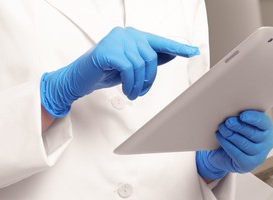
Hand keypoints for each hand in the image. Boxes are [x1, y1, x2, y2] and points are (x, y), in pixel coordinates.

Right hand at [40, 27, 199, 117]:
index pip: (160, 41)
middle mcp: (126, 33)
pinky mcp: (108, 50)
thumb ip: (150, 59)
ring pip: (141, 65)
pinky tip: (127, 91)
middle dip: (150, 78)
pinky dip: (131, 84)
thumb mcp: (133, 66)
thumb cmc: (106, 72)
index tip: (193, 51)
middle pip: (152, 57)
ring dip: (139, 84)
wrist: (79, 79)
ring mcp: (116, 40)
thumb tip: (173, 54)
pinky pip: (129, 69)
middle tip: (141, 91)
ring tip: (132, 93)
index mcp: (134, 36)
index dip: (177, 47)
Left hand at [196, 110, 272, 180]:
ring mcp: (259, 156)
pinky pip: (237, 154)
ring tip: (222, 128)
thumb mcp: (241, 123)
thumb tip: (233, 112)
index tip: (242, 115)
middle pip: (254, 134)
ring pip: (245, 144)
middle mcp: (267, 143)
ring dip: (232, 135)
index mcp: (267, 129)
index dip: (254, 118)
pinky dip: (227, 144)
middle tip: (228, 121)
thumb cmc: (236, 134)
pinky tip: (220, 137)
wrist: (225, 154)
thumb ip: (241, 118)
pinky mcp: (248, 165)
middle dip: (240, 127)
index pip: (264, 123)